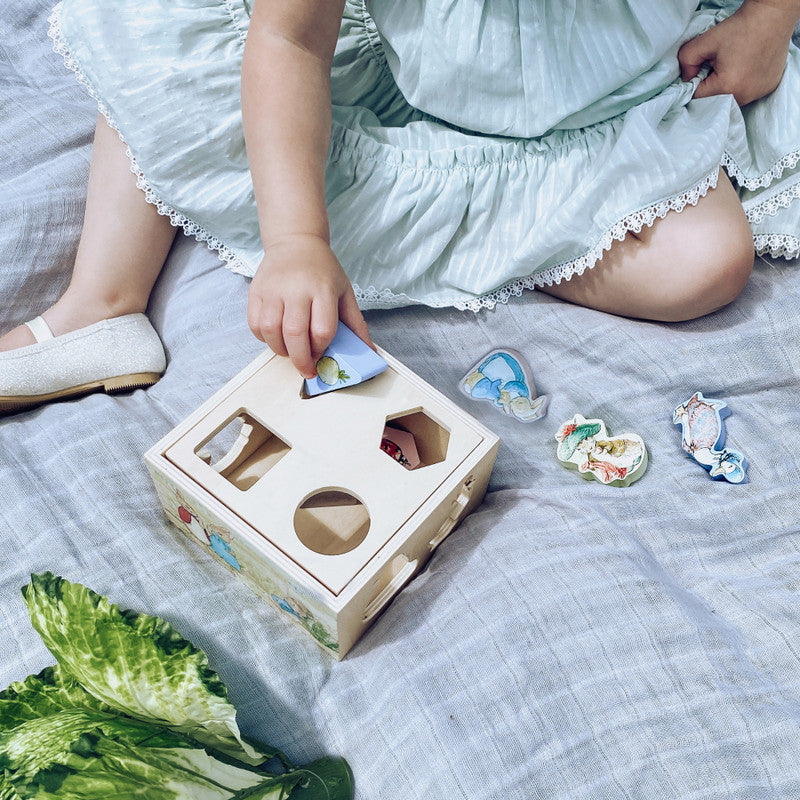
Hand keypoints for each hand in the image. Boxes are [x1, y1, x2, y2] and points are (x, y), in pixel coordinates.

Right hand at [247, 234, 373, 378]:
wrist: (296, 242)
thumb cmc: (323, 270)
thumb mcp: (345, 292)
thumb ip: (356, 323)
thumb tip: (369, 351)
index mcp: (323, 289)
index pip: (322, 329)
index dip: (321, 349)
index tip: (321, 356)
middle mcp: (296, 289)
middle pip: (295, 334)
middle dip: (301, 359)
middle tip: (306, 369)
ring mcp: (273, 289)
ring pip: (271, 331)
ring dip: (280, 350)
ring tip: (290, 352)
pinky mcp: (256, 291)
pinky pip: (255, 324)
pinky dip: (263, 338)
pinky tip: (276, 338)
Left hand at [678, 0, 795, 105]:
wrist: (772, 16)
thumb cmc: (740, 28)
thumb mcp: (705, 41)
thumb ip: (686, 61)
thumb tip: (686, 78)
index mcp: (728, 86)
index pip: (698, 97)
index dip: (697, 82)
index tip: (705, 67)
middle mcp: (745, 95)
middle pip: (715, 100)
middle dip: (711, 85)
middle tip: (720, 64)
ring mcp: (758, 93)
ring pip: (731, 98)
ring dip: (727, 87)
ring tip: (735, 65)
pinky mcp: (768, 88)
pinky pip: (747, 93)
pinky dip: (742, 84)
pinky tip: (747, 67)